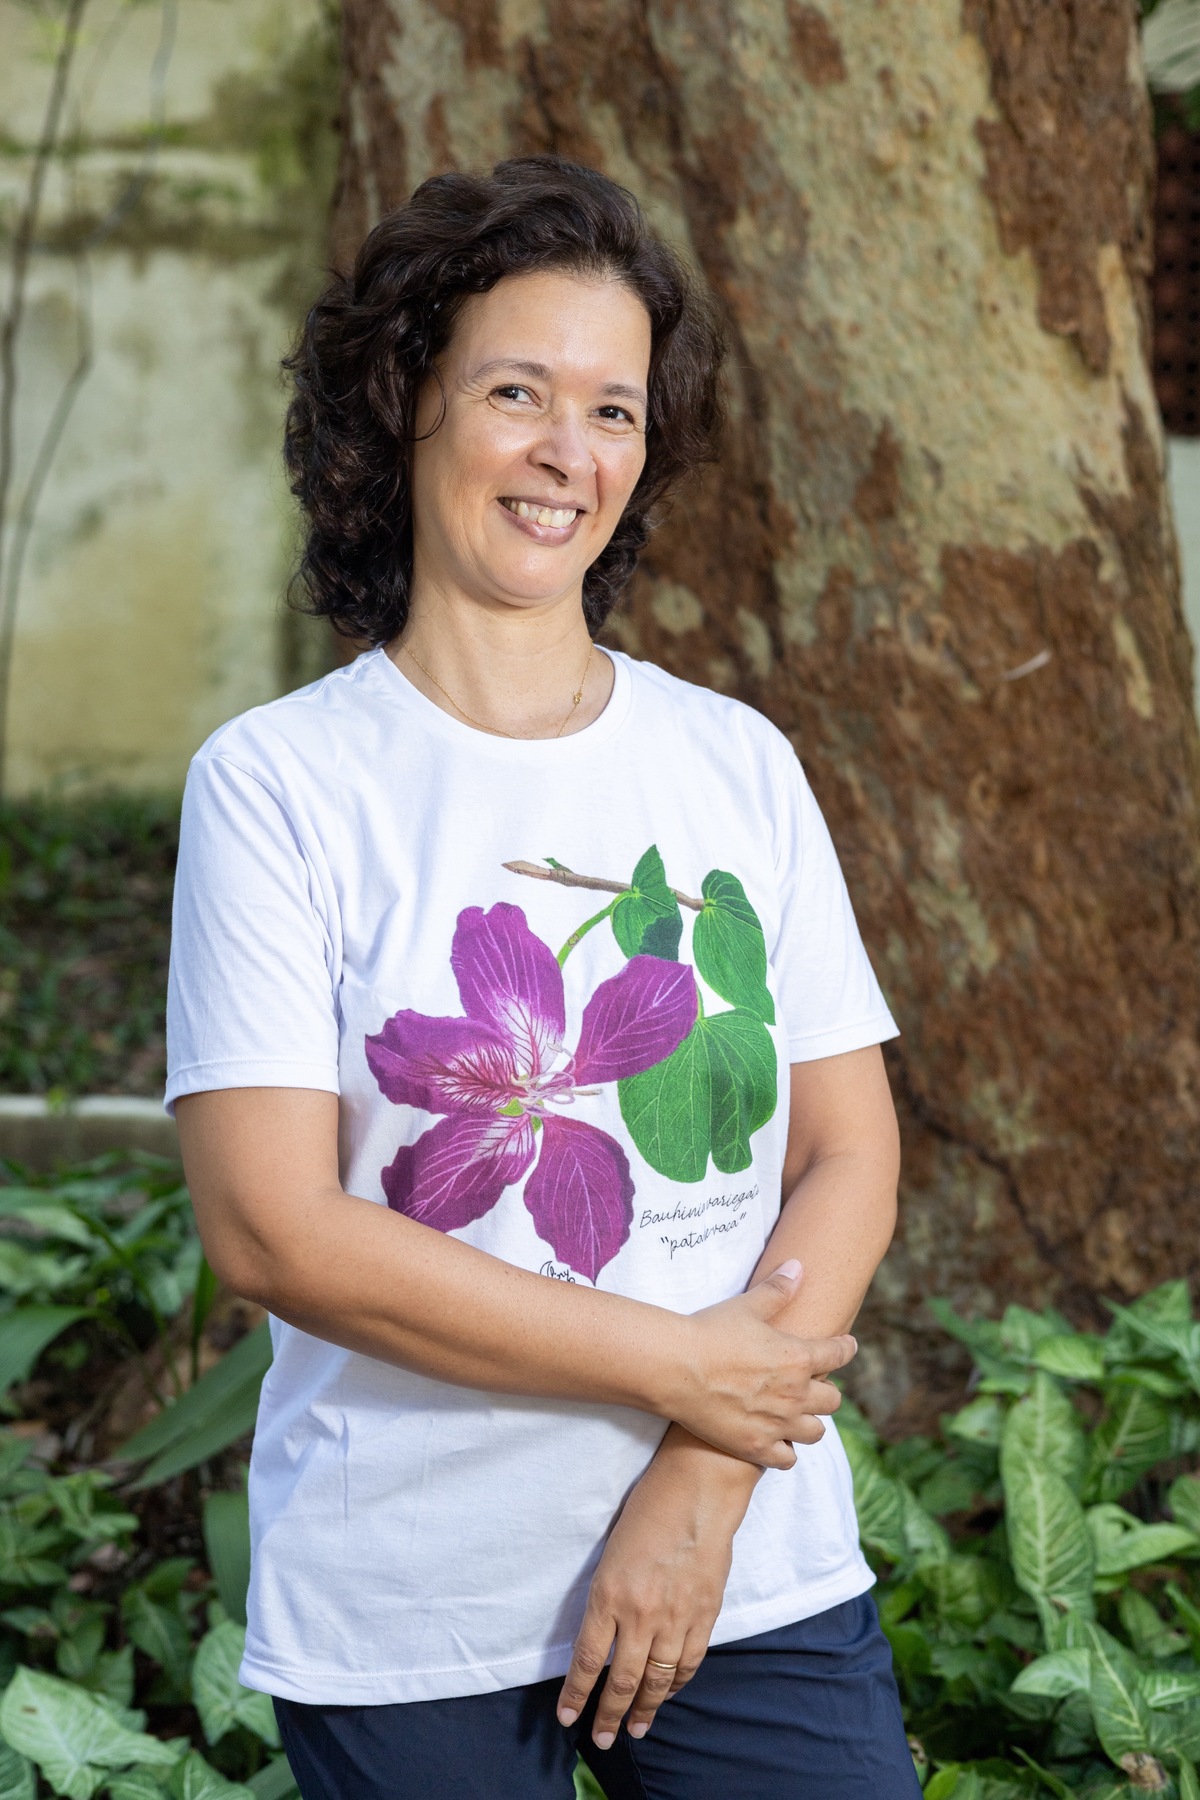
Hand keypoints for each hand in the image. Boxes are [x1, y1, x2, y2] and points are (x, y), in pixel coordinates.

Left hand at [557, 1425, 756, 1748]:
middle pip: (620, 1681)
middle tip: (601, 1738)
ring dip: (644, 1710)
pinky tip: (665, 1694)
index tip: (567, 1717)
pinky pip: (687, 1664)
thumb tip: (602, 1636)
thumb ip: (607, 1598)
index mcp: (608, 1594)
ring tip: (635, 1729)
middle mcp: (640, 1614)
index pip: (586, 1660)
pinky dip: (675, 1684)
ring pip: (656, 1681)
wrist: (698, 1490)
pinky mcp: (704, 1615)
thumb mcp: (612, 1553)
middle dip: (608, 1715)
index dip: (576, 1694)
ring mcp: (675, 1618)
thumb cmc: (649, 1509)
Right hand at [667, 1260, 855, 1468]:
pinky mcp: (756, 1447)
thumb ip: (777, 1289)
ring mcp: (778, 1424)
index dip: (845, 1348)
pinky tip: (777, 1442)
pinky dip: (786, 1451)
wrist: (676, 1368)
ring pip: (815, 1432)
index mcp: (798, 1357)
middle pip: (832, 1400)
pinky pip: (787, 1459)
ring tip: (797, 1416)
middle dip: (826, 1391)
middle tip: (812, 1385)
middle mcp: (796, 1394)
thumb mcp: (746, 1305)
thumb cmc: (710, 1331)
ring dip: (810, 1422)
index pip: (838, 1354)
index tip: (847, 1346)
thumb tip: (798, 1266)